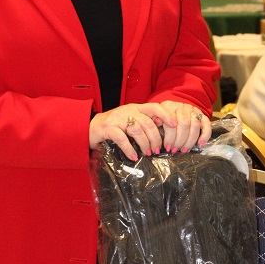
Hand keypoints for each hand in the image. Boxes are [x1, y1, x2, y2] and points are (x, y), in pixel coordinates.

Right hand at [89, 101, 209, 160]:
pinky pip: (122, 138)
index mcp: (135, 108)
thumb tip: (162, 130)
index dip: (166, 115)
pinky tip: (133, 156)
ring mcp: (117, 119)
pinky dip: (129, 149)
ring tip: (147, 154)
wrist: (89, 128)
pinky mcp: (108, 128)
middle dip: (156, 138)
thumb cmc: (113, 126)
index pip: (154, 107)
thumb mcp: (130, 121)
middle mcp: (127, 111)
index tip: (174, 125)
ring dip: (145, 144)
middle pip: (148, 122)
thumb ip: (143, 123)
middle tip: (157, 150)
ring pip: (137, 130)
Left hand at [158, 100, 211, 152]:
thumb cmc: (163, 116)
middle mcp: (182, 107)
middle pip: (184, 125)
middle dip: (179, 141)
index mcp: (169, 106)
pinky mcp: (202, 115)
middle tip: (175, 150)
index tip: (167, 147)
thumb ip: (155, 119)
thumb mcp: (155, 116)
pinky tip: (200, 144)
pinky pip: (206, 124)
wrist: (174, 108)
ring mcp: (193, 110)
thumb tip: (157, 122)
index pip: (171, 122)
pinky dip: (205, 135)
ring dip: (190, 141)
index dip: (169, 137)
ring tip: (184, 150)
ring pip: (194, 125)